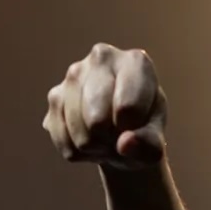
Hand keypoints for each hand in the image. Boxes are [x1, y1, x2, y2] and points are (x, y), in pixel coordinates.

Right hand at [43, 43, 166, 167]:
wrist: (122, 132)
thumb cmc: (143, 131)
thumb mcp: (155, 142)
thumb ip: (149, 145)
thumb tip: (124, 145)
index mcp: (136, 63)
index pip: (127, 108)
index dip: (131, 132)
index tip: (135, 129)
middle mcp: (102, 58)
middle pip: (97, 120)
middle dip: (108, 141)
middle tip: (118, 137)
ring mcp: (74, 74)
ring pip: (79, 132)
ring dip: (93, 148)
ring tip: (105, 138)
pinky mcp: (55, 94)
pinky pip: (62, 138)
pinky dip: (77, 151)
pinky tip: (88, 139)